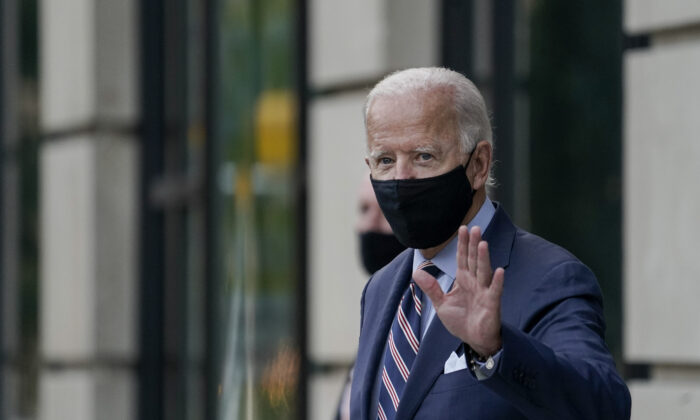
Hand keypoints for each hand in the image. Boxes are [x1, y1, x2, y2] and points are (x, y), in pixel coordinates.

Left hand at [413, 225, 503, 356]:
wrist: (474, 341)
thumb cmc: (461, 322)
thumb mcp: (441, 304)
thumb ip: (431, 288)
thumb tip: (417, 272)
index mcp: (463, 281)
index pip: (462, 259)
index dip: (462, 244)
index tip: (462, 228)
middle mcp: (475, 283)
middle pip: (474, 260)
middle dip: (473, 245)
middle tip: (475, 227)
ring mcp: (484, 292)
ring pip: (484, 272)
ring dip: (483, 258)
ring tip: (482, 243)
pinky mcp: (492, 304)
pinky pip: (495, 291)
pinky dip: (497, 282)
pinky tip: (499, 271)